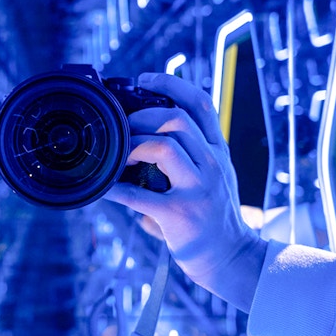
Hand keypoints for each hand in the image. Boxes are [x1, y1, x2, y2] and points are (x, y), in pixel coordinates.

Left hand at [103, 73, 266, 310]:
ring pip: (163, 147)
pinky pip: (139, 195)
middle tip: (124, 127)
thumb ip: (188, 158)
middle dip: (142, 116)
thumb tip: (142, 142)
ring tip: (118, 157)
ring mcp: (198, 189)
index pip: (201, 104)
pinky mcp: (180, 214)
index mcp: (218, 152)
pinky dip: (115, 189)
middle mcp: (212, 164)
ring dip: (132, 146)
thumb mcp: (214, 178)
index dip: (172, 83)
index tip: (145, 77)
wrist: (232, 257)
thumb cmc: (214, 217)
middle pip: (176, 120)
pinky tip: (102, 188)